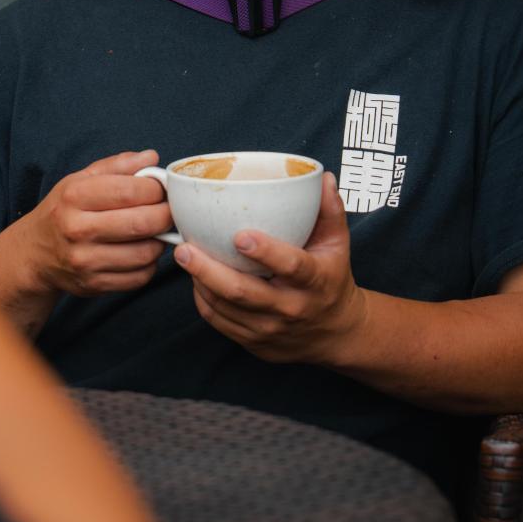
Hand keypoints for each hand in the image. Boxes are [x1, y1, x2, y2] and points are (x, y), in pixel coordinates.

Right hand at [13, 150, 172, 295]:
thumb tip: (151, 157)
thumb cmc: (62, 211)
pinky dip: (149, 264)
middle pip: (142, 223)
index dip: (156, 189)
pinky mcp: (93, 284)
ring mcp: (85, 260)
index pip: (130, 190)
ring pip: (145, 253)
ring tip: (155, 231)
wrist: (34, 253)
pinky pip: (139, 277)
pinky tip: (141, 251)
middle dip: (166, 215)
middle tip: (169, 210)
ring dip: (159, 241)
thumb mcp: (79, 180)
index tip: (161, 189)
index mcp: (74, 196)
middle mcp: (77, 229)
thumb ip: (117, 166)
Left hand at [171, 172, 367, 363]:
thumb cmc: (331, 279)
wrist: (336, 334)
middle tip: (184, 249)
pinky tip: (196, 279)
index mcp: (315, 281)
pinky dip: (203, 300)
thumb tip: (322, 178)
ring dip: (200, 282)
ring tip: (184, 256)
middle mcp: (292, 307)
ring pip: (225, 308)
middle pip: (243, 292)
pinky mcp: (254, 343)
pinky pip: (219, 321)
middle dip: (208, 270)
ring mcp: (271, 329)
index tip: (239, 235)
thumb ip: (329, 210)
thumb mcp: (337, 245)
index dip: (265, 252)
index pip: (291, 266)